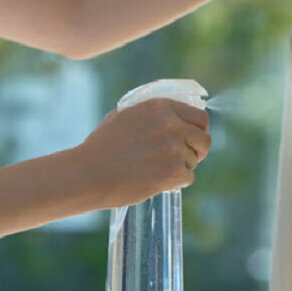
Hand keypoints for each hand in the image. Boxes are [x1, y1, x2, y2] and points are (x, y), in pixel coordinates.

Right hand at [70, 99, 212, 208]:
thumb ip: (151, 113)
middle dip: (197, 150)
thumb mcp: (124, 116)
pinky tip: (156, 180)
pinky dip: (175, 183)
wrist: (87, 174)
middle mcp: (172, 125)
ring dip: (180, 167)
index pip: (200, 117)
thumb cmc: (101, 146)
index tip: (193, 138)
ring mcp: (174, 149)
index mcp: (161, 107)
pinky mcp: (173, 172)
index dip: (198, 130)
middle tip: (185, 158)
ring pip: (194, 161)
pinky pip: (188, 178)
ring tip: (154, 169)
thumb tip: (172, 116)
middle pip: (204, 140)